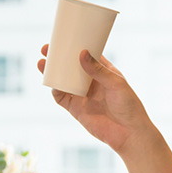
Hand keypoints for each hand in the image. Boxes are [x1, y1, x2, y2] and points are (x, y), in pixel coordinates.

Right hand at [37, 44, 151, 152]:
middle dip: (58, 58)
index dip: (75, 47)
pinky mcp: (76, 109)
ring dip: (52, 73)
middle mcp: (91, 82)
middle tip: (46, 50)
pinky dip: (55, 90)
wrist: (128, 133)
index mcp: (103, 72)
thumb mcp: (116, 84)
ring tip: (42, 64)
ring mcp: (82, 95)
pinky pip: (62, 98)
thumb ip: (98, 70)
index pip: (86, 55)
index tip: (63, 39)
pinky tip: (51, 83)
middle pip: (71, 67)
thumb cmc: (129, 106)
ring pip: (63, 81)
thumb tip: (81, 54)